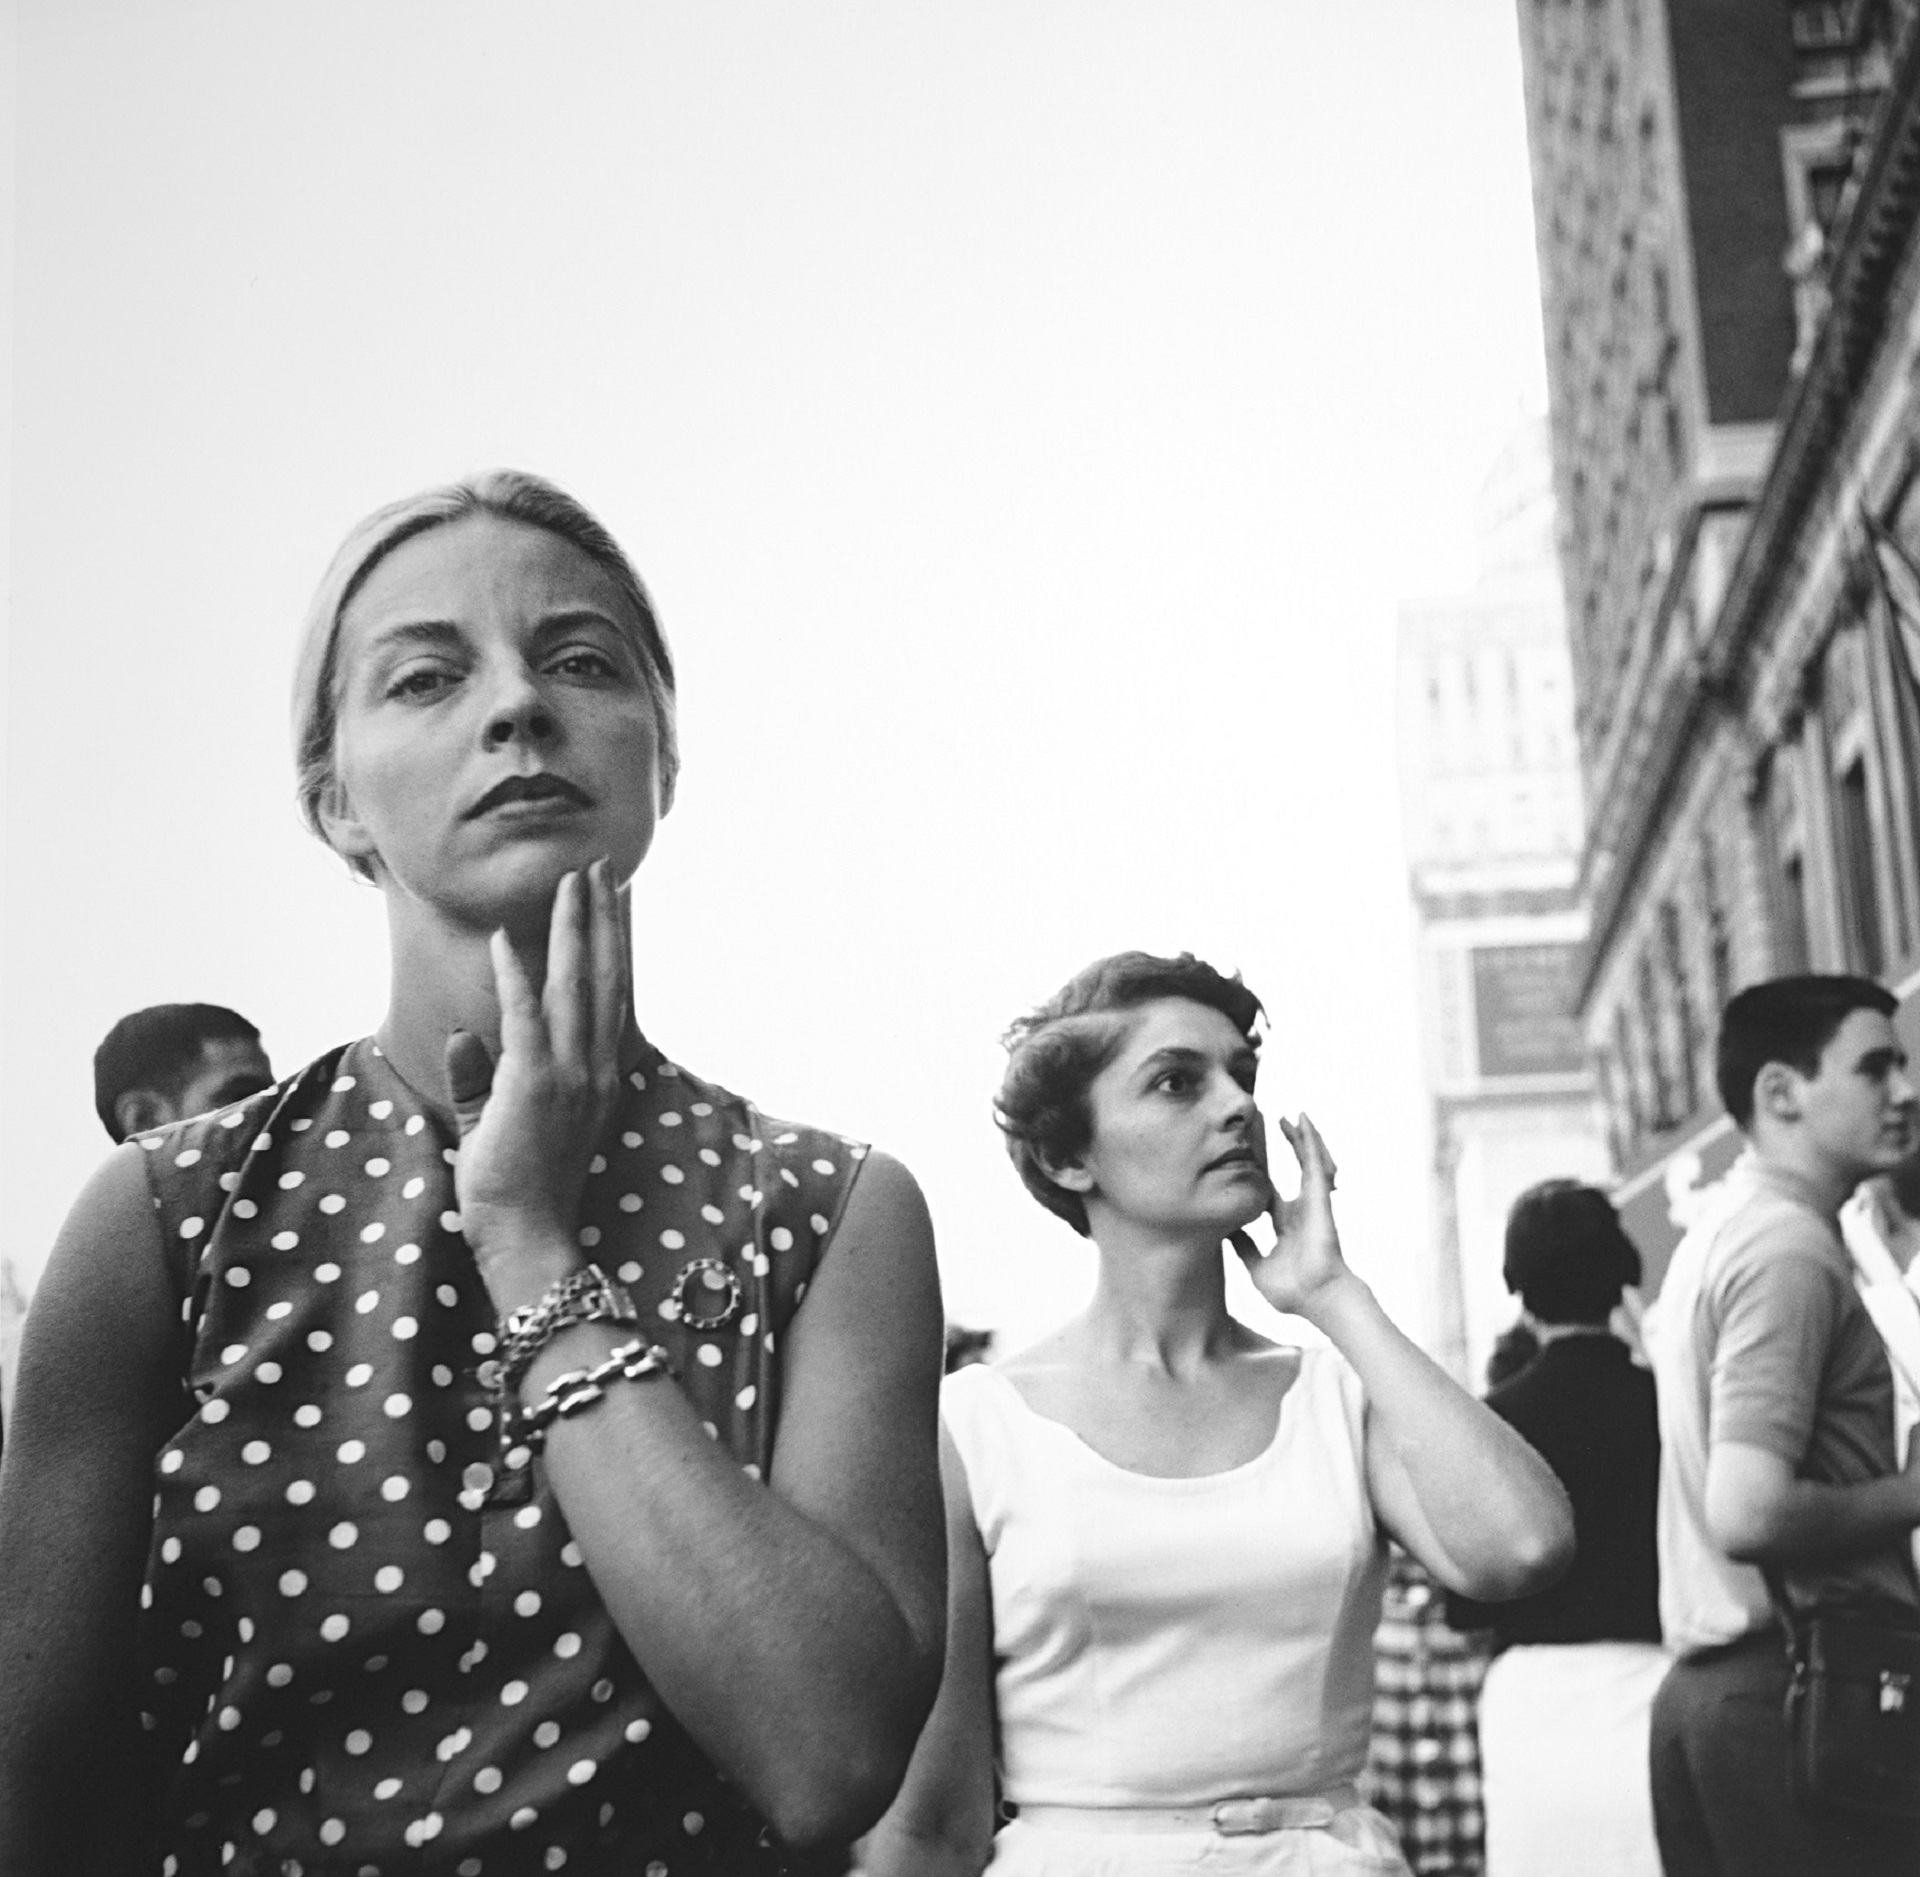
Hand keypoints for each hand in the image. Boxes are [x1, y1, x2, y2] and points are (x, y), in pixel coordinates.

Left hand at [446, 860, 626, 1300]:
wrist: (528, 1236)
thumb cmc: (516, 1190)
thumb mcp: (499, 1123)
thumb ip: (483, 1077)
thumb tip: (464, 1035)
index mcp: (597, 1074)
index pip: (610, 994)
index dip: (614, 944)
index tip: (615, 902)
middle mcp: (594, 1067)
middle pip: (603, 976)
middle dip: (601, 919)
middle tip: (600, 870)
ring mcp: (570, 1074)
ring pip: (576, 985)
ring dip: (572, 930)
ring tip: (574, 883)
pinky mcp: (535, 1085)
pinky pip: (524, 1018)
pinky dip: (515, 978)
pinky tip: (506, 940)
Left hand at [1230, 1112, 1354, 1320]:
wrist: (1318, 1299)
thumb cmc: (1293, 1292)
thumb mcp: (1256, 1267)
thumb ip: (1243, 1248)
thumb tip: (1223, 1232)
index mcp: (1284, 1225)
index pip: (1268, 1190)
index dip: (1258, 1172)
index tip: (1244, 1156)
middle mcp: (1299, 1209)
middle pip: (1286, 1169)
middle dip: (1275, 1147)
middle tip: (1263, 1125)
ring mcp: (1311, 1202)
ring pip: (1305, 1162)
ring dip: (1297, 1138)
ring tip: (1287, 1117)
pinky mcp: (1319, 1197)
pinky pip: (1313, 1162)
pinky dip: (1309, 1140)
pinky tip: (1302, 1121)